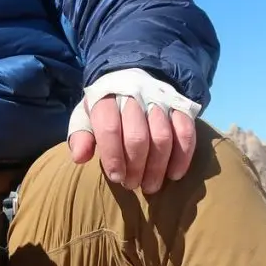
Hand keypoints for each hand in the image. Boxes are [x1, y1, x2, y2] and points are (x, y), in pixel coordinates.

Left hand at [68, 95, 197, 194]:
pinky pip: (186, 133)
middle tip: (132, 184)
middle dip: (135, 166)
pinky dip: (182, 156)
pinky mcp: (181, 107)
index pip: (109, 128)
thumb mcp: (86, 117)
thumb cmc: (107, 108)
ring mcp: (160, 100)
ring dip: (157, 166)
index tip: (116, 177)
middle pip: (137, 136)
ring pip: (162, 137)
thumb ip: (81, 135)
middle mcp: (134, 95)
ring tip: (150, 186)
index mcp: (106, 97)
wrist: (133, 79)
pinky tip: (174, 175)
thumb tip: (79, 157)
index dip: (113, 156)